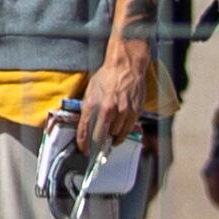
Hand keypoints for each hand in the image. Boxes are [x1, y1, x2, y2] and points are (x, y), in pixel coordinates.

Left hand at [83, 34, 154, 151]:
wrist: (126, 67)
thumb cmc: (106, 77)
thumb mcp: (90, 91)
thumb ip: (88, 108)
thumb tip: (85, 124)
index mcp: (94, 104)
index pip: (86, 130)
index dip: (84, 143)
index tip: (84, 150)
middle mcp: (109, 110)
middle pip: (102, 136)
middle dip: (98, 143)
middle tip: (97, 146)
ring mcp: (124, 112)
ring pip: (117, 134)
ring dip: (112, 136)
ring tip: (109, 134)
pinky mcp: (135, 112)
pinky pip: (128, 129)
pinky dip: (123, 132)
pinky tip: (119, 130)